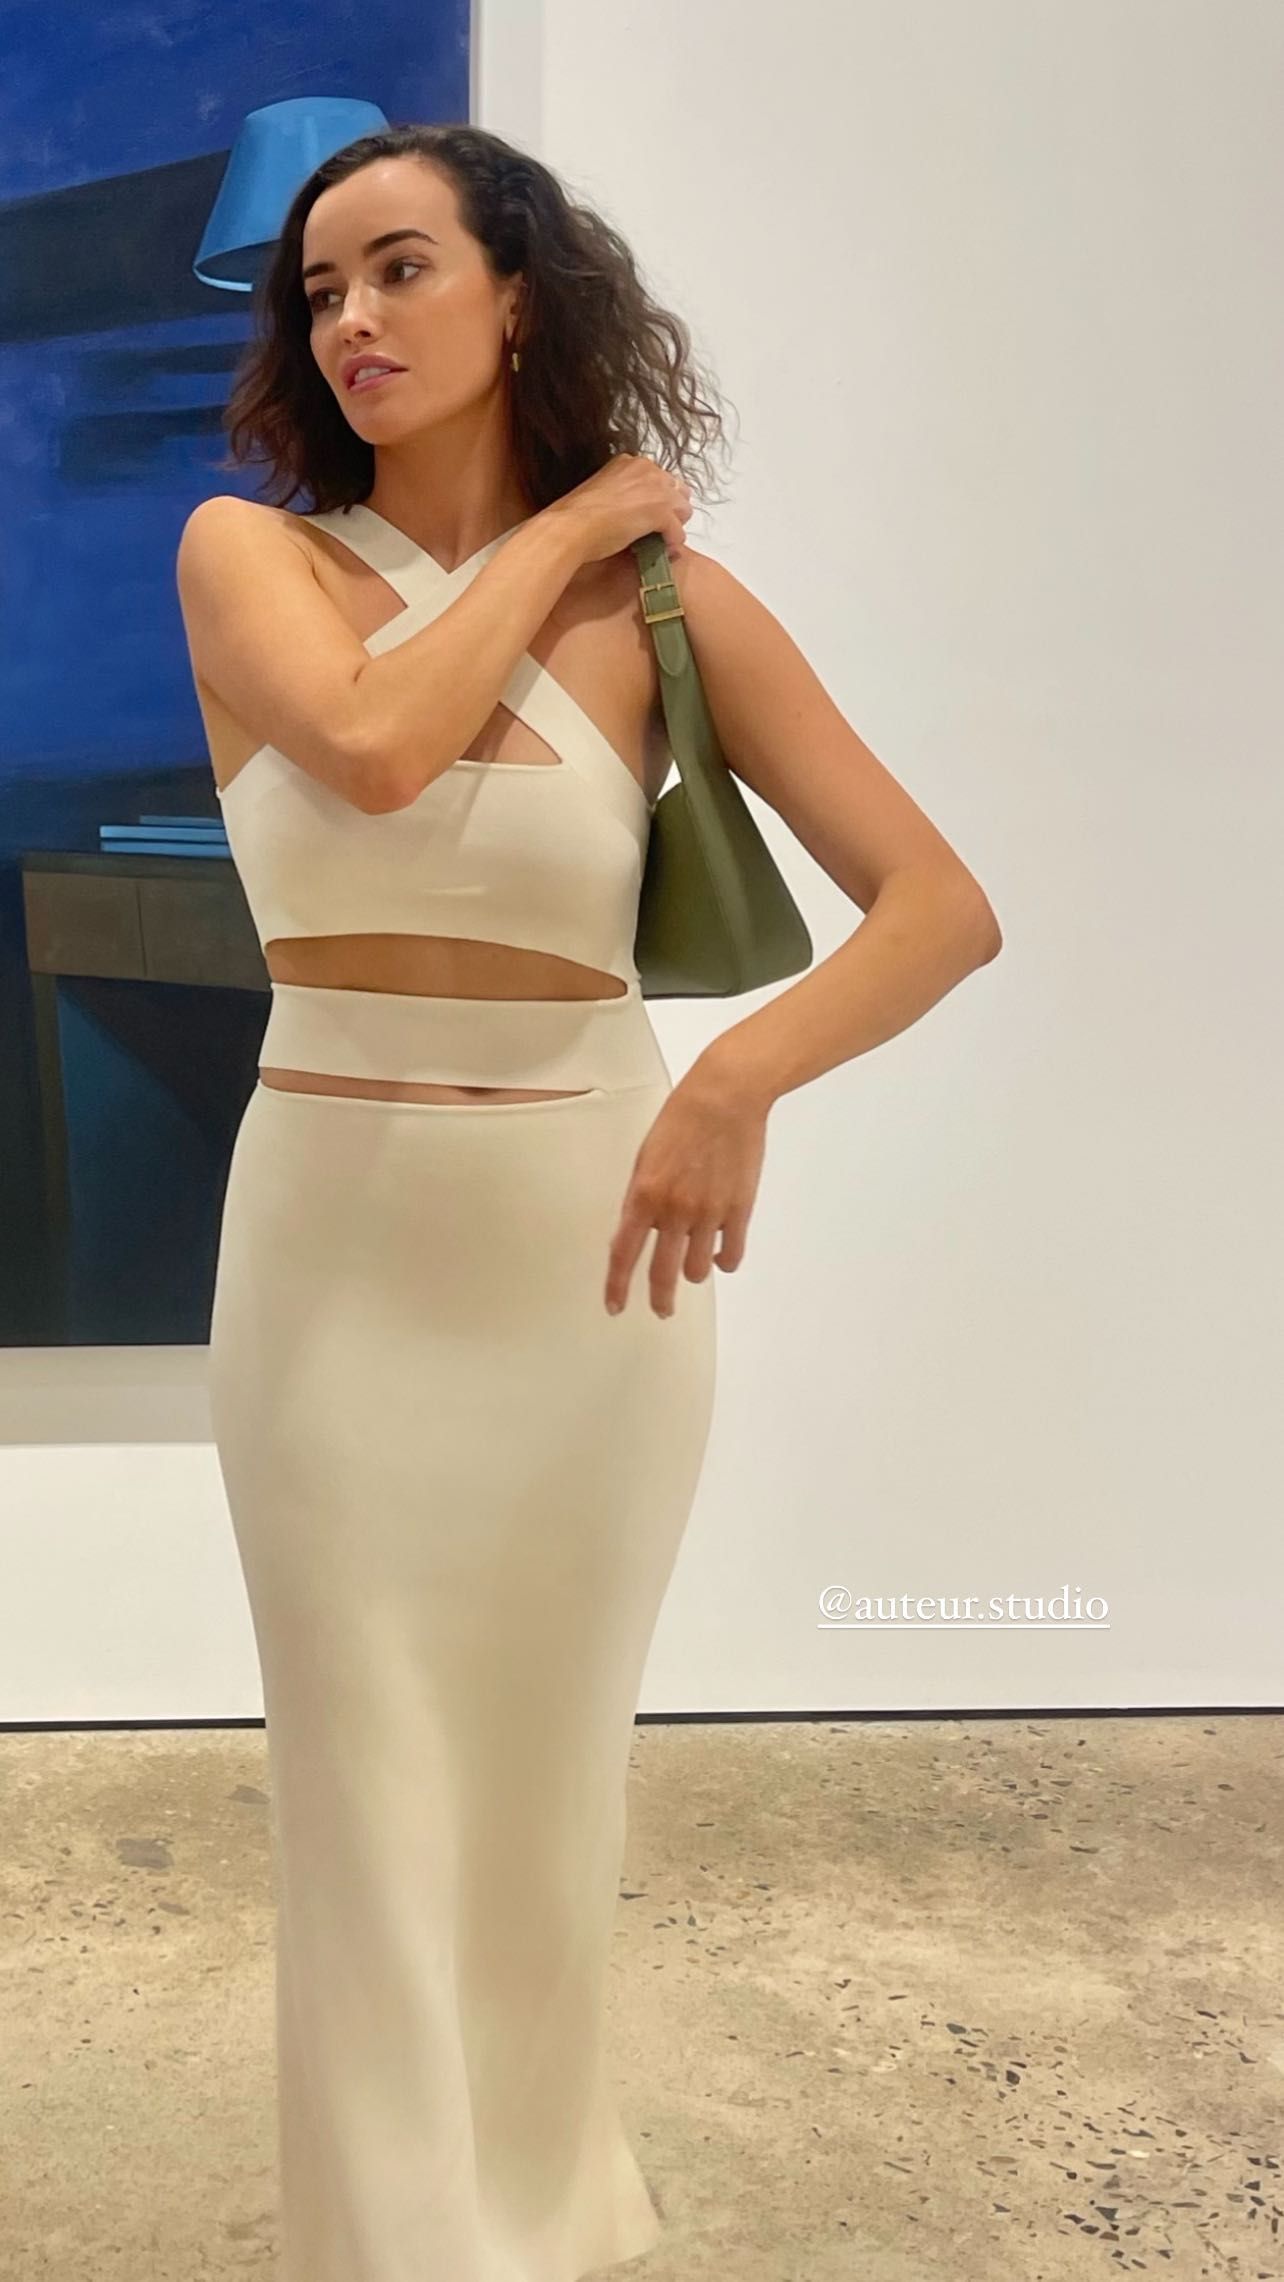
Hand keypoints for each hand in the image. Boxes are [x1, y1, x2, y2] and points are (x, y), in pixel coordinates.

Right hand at [548, 452, 692, 568]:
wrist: (570, 528)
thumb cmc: (577, 515)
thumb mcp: (602, 493)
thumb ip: (622, 494)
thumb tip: (634, 512)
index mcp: (630, 462)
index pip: (660, 479)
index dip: (658, 500)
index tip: (649, 516)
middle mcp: (646, 469)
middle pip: (677, 491)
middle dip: (671, 511)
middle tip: (658, 530)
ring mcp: (655, 489)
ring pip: (683, 510)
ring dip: (674, 527)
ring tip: (660, 542)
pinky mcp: (660, 512)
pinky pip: (678, 532)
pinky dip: (672, 544)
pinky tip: (662, 551)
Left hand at [603, 1062, 768, 1316]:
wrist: (724, 1098)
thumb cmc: (683, 1118)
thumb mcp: (646, 1156)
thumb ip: (642, 1197)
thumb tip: (641, 1228)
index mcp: (644, 1195)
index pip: (623, 1254)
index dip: (616, 1286)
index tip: (615, 1306)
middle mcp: (674, 1211)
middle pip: (662, 1274)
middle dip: (660, 1299)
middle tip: (661, 1309)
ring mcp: (708, 1214)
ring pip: (697, 1270)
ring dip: (692, 1273)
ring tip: (693, 1268)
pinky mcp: (738, 1211)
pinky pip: (730, 1255)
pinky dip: (723, 1261)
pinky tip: (720, 1255)